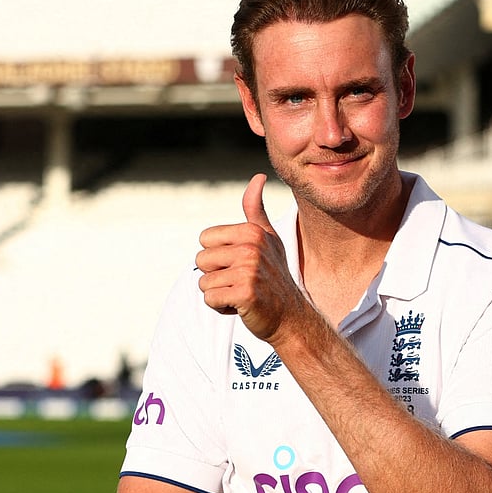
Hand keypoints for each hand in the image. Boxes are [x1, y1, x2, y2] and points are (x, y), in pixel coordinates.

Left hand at [196, 174, 305, 341]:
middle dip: (215, 276)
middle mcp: (251, 248)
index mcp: (252, 232)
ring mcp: (248, 271)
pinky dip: (221, 307)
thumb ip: (255, 210)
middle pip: (201, 260)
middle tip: (240, 282)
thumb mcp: (268, 239)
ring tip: (241, 294)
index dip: (218, 257)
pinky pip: (210, 299)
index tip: (240, 265)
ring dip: (218, 293)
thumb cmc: (274, 277)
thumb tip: (257, 176)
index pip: (205, 240)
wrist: (290, 316)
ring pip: (204, 282)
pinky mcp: (245, 294)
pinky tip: (241, 306)